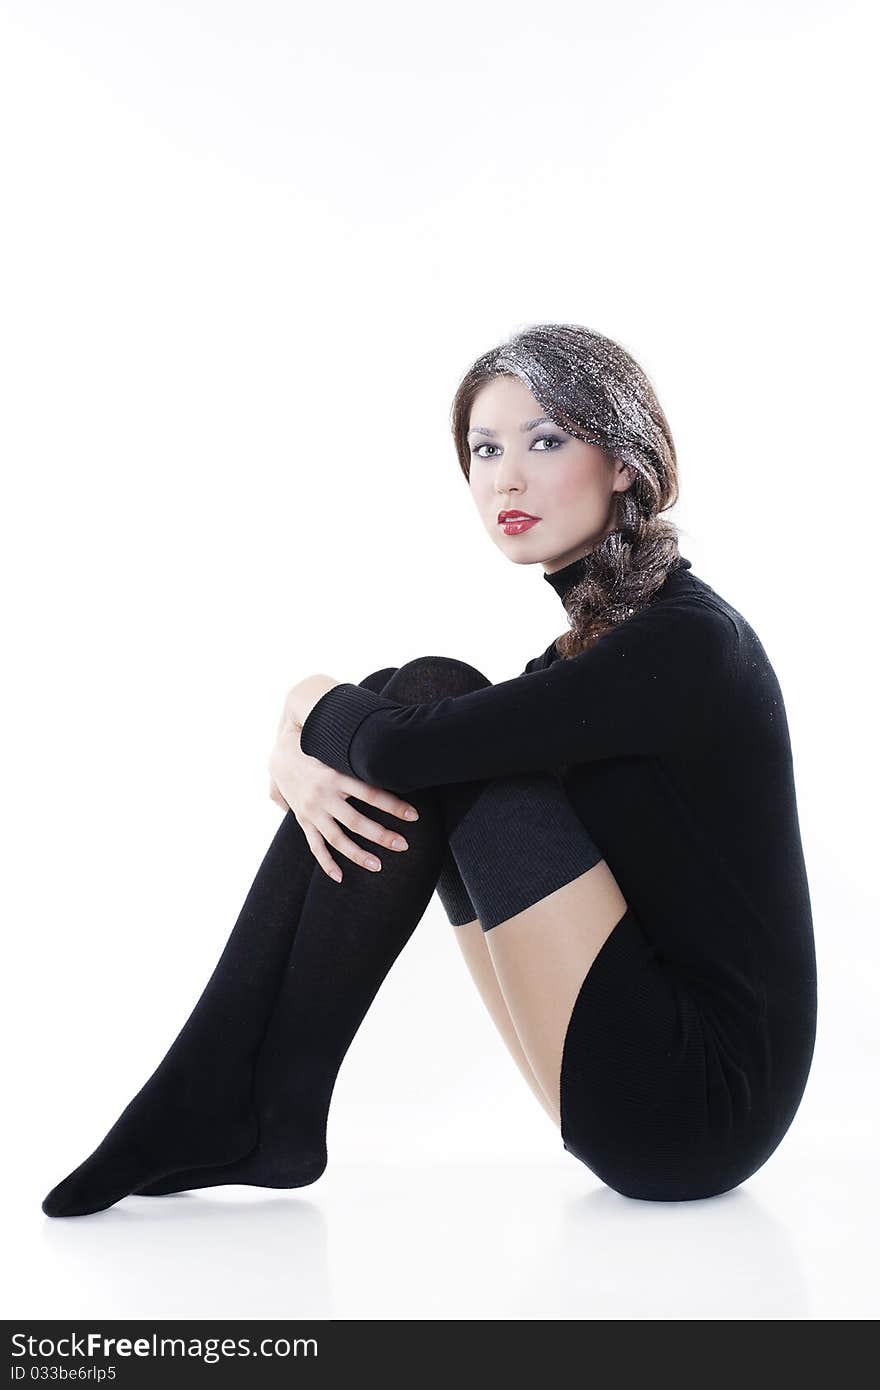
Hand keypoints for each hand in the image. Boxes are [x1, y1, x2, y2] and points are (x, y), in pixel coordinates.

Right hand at [267, 686, 419, 882]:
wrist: (281, 753)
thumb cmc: (319, 749)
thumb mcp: (338, 749)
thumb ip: (361, 757)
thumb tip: (397, 758)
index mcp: (336, 775)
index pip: (371, 793)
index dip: (393, 806)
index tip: (414, 816)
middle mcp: (323, 795)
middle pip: (357, 821)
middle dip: (382, 835)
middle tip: (403, 845)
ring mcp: (312, 810)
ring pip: (337, 838)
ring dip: (358, 854)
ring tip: (378, 866)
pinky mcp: (303, 820)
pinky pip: (315, 845)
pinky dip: (326, 862)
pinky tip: (339, 877)